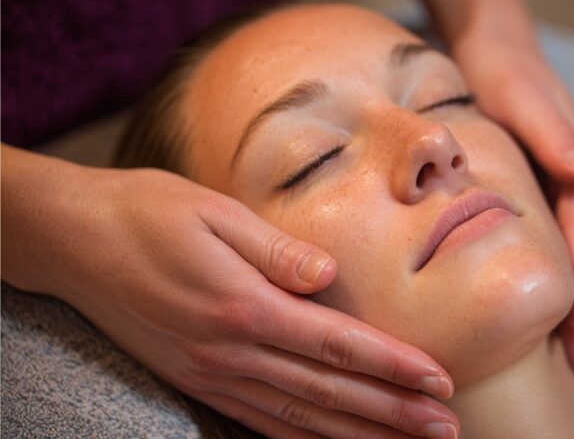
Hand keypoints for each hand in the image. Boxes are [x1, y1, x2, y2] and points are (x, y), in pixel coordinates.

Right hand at [1, 148, 458, 437]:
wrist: (73, 241)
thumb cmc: (148, 213)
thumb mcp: (213, 213)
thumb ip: (274, 250)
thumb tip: (329, 275)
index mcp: (243, 305)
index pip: (337, 344)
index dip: (392, 366)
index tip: (439, 380)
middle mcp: (230, 351)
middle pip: (327, 391)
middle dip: (391, 411)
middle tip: (444, 427)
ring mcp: (211, 373)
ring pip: (298, 418)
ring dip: (358, 434)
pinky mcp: (195, 379)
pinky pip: (257, 422)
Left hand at [451, 27, 573, 380]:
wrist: (489, 49)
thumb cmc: (505, 70)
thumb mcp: (524, 95)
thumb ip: (554, 133)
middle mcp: (568, 189)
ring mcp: (547, 195)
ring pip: (554, 259)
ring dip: (560, 307)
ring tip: (564, 359)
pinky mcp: (524, 195)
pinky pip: (530, 245)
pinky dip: (531, 278)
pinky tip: (522, 307)